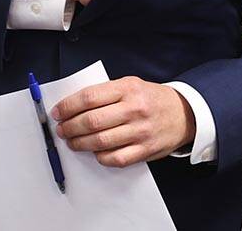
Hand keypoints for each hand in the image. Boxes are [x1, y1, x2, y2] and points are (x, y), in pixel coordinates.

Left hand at [51, 76, 195, 166]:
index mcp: (126, 88)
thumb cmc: (150, 98)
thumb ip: (104, 93)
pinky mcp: (146, 150)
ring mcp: (140, 131)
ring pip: (101, 141)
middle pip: (92, 121)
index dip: (68, 106)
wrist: (184, 113)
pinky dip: (101, 157)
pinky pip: (117, 158)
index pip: (89, 98)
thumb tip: (73, 106)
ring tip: (72, 142)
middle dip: (70, 127)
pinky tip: (95, 152)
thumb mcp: (129, 84)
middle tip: (61, 130)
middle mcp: (133, 109)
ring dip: (80, 143)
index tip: (57, 112)